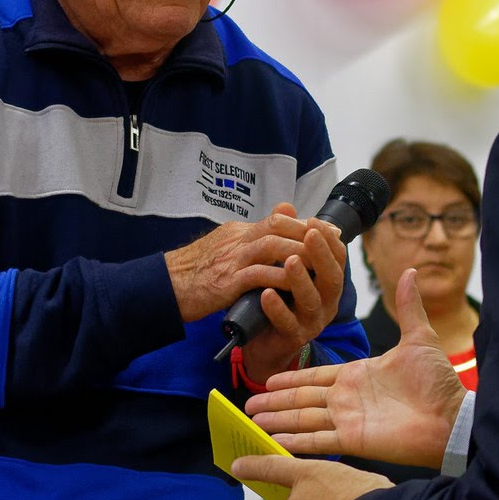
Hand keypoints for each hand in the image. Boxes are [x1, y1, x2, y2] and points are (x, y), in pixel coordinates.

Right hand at [166, 203, 314, 324]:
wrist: (165, 286)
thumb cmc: (196, 271)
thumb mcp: (226, 248)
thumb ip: (254, 235)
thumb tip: (283, 212)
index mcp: (239, 232)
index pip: (278, 219)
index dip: (306, 224)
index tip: (328, 230)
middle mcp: (238, 240)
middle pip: (279, 227)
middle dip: (310, 234)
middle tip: (333, 243)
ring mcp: (232, 259)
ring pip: (273, 246)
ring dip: (299, 253)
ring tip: (321, 261)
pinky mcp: (227, 281)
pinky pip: (259, 275)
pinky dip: (280, 278)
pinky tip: (297, 284)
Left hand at [238, 220, 347, 386]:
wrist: (263, 340)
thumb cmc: (279, 299)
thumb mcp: (282, 265)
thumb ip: (286, 237)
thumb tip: (285, 205)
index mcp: (327, 283)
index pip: (337, 258)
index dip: (328, 239)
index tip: (313, 221)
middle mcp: (326, 302)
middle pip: (331, 278)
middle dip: (321, 255)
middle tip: (309, 234)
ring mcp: (312, 322)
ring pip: (312, 300)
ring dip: (301, 279)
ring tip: (289, 261)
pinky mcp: (293, 338)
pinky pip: (288, 324)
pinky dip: (278, 309)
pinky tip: (266, 294)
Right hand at [246, 269, 469, 466]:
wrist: (452, 417)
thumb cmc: (439, 382)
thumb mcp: (419, 338)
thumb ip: (408, 307)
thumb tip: (411, 272)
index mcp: (359, 374)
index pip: (316, 375)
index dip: (291, 377)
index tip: (269, 380)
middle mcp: (348, 398)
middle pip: (302, 399)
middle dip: (274, 402)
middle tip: (248, 404)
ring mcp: (349, 420)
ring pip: (303, 420)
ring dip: (277, 421)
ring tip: (252, 422)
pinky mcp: (353, 441)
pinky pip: (318, 442)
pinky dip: (294, 443)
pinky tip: (273, 442)